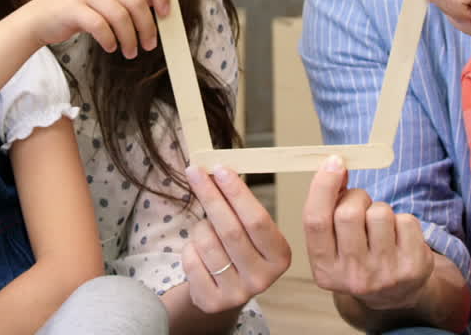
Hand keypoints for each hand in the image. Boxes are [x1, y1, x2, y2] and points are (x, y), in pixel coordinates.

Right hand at [24, 0, 169, 57]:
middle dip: (147, 27)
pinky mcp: (73, 8)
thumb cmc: (76, 9)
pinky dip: (110, 40)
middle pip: (136, 1)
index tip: (165, 13)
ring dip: (130, 39)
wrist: (38, 18)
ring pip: (121, 16)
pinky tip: (111, 47)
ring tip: (129, 51)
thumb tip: (158, 3)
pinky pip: (101, 26)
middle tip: (149, 44)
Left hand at [180, 165, 290, 313]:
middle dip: (211, 196)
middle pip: (230, 230)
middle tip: (195, 171)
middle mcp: (262, 279)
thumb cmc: (237, 249)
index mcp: (280, 256)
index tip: (220, 169)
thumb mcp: (249, 230)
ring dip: (200, 226)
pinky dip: (190, 246)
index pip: (257, 220)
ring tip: (205, 227)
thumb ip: (240, 206)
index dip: (237, 193)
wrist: (223, 290)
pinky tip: (198, 250)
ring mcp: (237, 294)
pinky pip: (191, 259)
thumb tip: (218, 171)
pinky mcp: (212, 301)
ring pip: (207, 242)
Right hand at [303, 157, 432, 311]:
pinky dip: (402, 220)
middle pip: (348, 213)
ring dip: (380, 209)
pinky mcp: (413, 267)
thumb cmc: (358, 257)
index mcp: (324, 270)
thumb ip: (327, 209)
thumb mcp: (333, 242)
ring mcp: (385, 274)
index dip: (323, 186)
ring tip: (380, 226)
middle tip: (361, 203)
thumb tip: (336, 165)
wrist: (395, 295)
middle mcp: (353, 276)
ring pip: (380, 213)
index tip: (334, 162)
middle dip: (356, 197)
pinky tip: (398, 237)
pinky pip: (406, 220)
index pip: (315, 221)